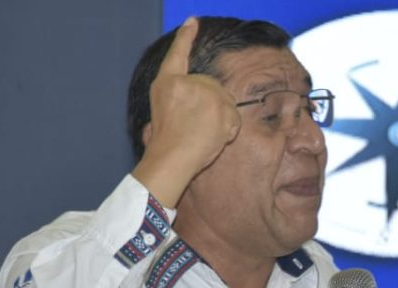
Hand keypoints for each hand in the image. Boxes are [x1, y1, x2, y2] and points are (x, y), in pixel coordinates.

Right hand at [133, 17, 240, 206]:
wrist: (173, 157)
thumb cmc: (166, 139)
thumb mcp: (163, 110)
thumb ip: (181, 95)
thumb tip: (200, 96)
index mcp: (167, 82)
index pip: (177, 55)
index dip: (185, 38)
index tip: (192, 21)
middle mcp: (187, 82)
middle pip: (210, 86)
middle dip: (208, 104)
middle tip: (193, 125)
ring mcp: (206, 93)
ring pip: (224, 100)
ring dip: (219, 116)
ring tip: (202, 132)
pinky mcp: (222, 106)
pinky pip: (234, 115)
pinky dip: (229, 128)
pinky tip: (215, 136)